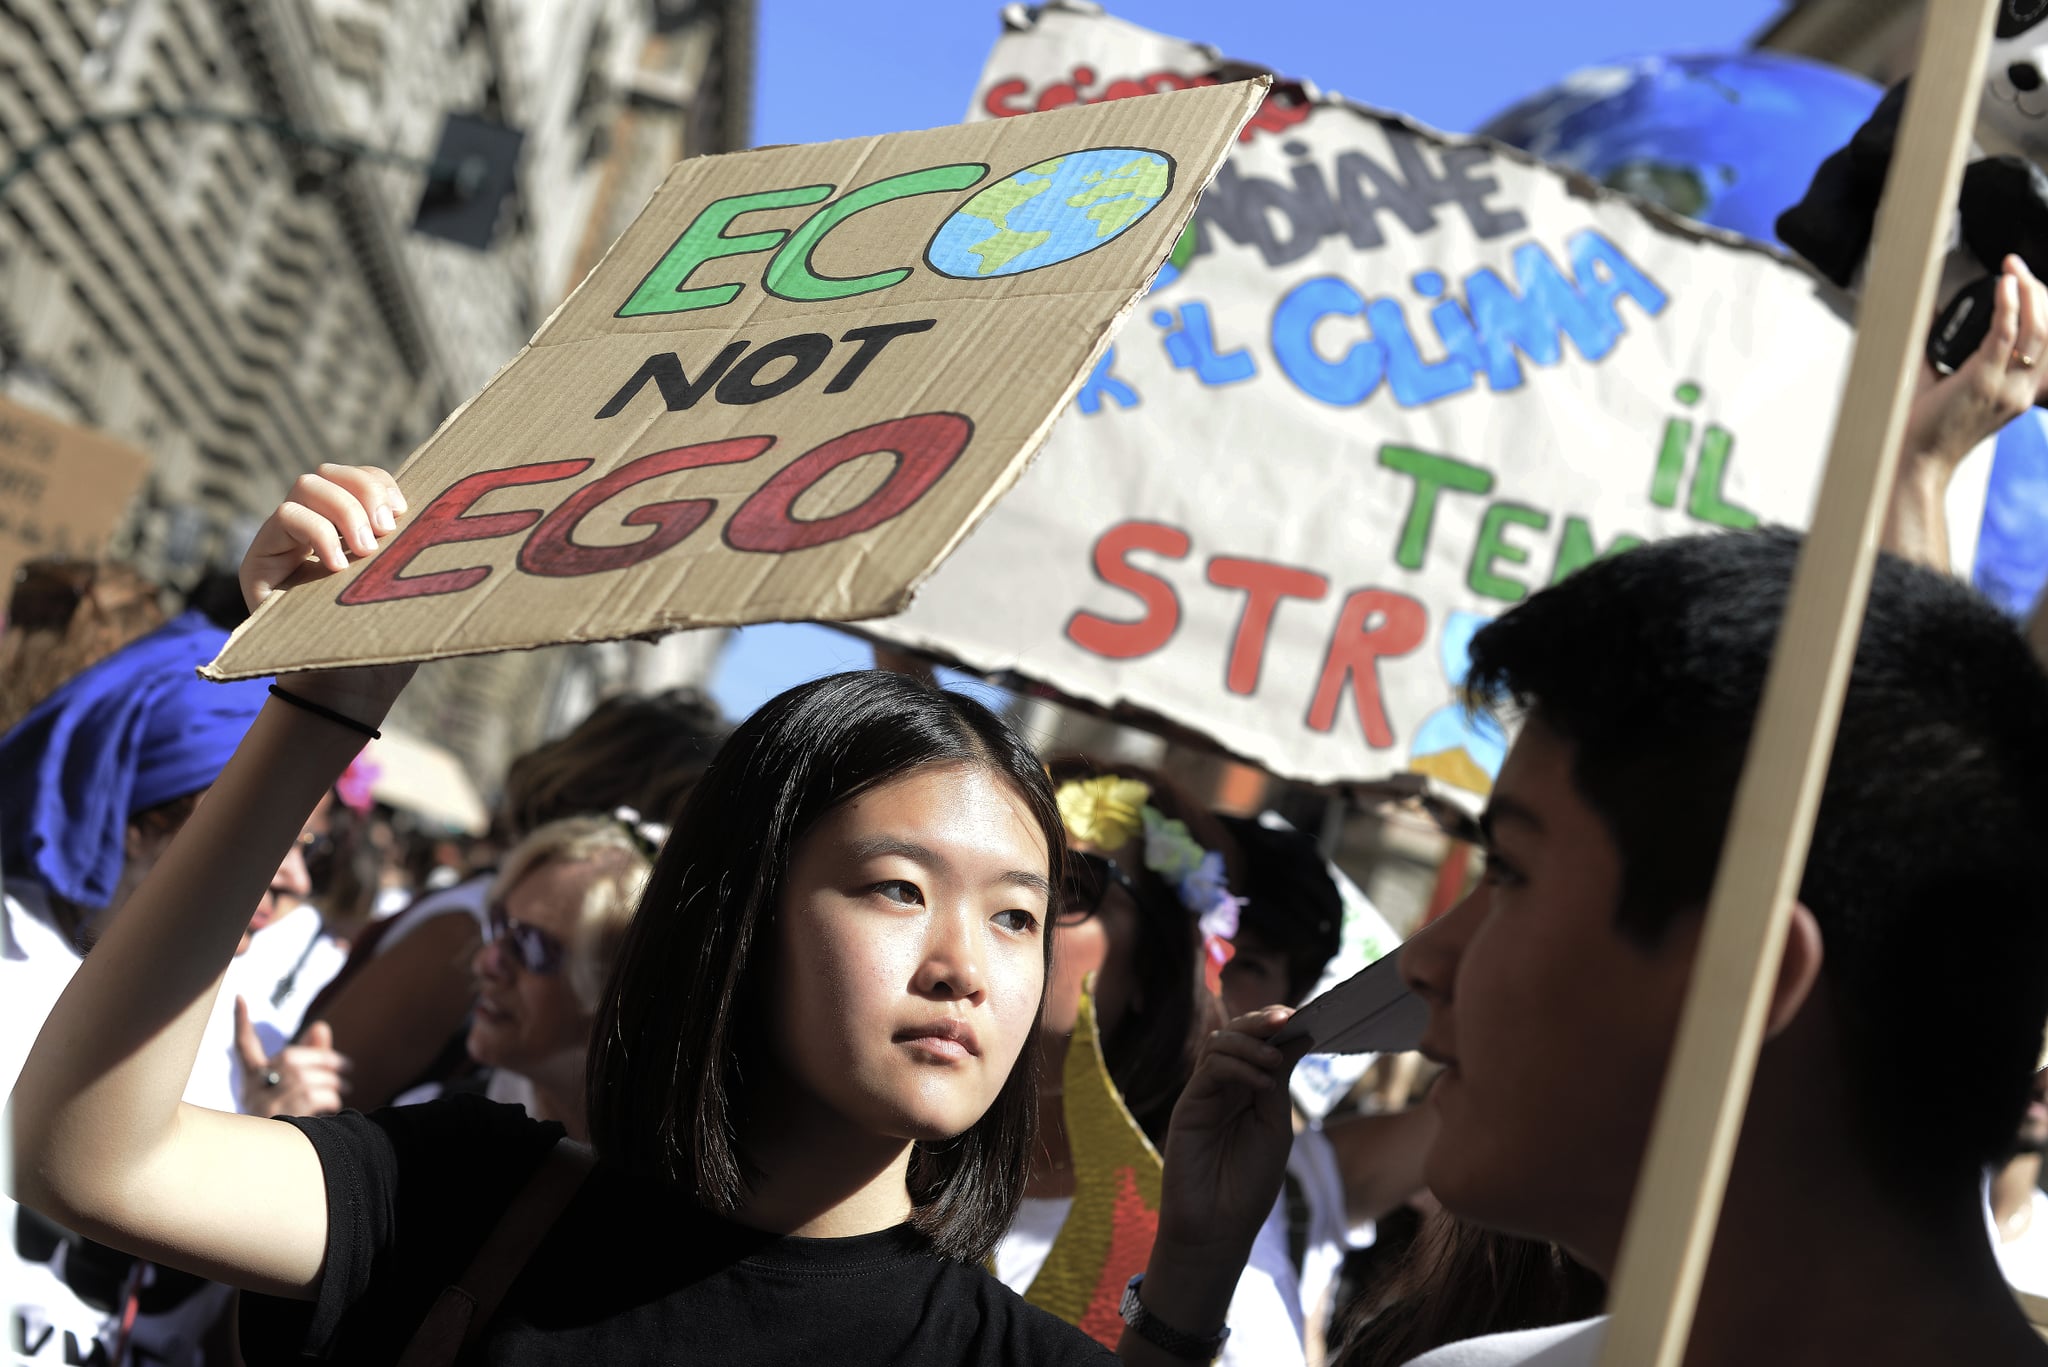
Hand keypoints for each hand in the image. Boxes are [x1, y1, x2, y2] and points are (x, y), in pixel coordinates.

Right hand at [235, 996, 350, 1118]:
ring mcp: (264, 1103)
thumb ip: (311, 1055)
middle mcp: (253, 1089)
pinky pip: (317, 1098)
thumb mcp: (294, 1088)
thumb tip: (322, 1026)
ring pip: (309, 1079)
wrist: (276, 1165)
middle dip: (326, 1060)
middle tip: (347, 1068)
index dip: (241, 1022)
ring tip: (342, 1091)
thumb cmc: (289, 1119)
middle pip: (294, 1058)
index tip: (239, 996)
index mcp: (252, 1078)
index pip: (243, 1046)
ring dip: (334, 1084)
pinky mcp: (280, 1118)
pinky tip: (334, 1109)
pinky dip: (332, 1101)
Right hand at [241, 463, 416, 720]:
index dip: (380, 484)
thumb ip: (409, 548)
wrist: (347, 693)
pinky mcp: (260, 561)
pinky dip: (318, 532)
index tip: (404, 513)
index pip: (360, 479)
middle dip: (362, 491)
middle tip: (385, 531)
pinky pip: (285, 515)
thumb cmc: (382, 644)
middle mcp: (312, 531)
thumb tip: (451, 514)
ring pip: (306, 485)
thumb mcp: (403, 587)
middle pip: (329, 472)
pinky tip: (338, 567)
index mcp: (350, 531)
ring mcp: (283, 543)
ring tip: (364, 552)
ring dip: (344, 511)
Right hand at [1155, 1007, 1308, 1256]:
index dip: (1278, 1026)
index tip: (1306, 1017)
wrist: (1220, 1228)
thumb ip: (1280, 1081)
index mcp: (1248, 1089)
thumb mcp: (1276, 1124)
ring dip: (1251, 1041)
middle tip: (1288, 1017)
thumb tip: (1298, 1036)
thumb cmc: (1249, 1184)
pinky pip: (1210, 1069)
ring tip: (1275, 1058)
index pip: (1259, 1042)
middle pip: (1236, 1033)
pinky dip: (1238, 1066)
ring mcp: (1204, 1094)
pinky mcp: (1188, 1106)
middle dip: (1262, 1020)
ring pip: (1219, 1043)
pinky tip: (1261, 1083)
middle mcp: (1224, 1086)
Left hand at [1905, 254, 2047, 469]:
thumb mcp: (1942, 384)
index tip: (2021, 284)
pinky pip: (2006, 336)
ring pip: (2035, 331)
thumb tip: (1926, 314)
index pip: (2042, 344)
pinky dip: (2007, 307)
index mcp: (2015, 392)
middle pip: (2046, 332)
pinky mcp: (1983, 382)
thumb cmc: (1924, 429)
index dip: (2038, 310)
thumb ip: (1940, 351)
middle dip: (2037, 294)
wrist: (1914, 462)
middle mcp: (2019, 391)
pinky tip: (2004, 286)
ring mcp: (2005, 388)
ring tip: (2015, 270)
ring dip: (2027, 295)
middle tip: (2018, 268)